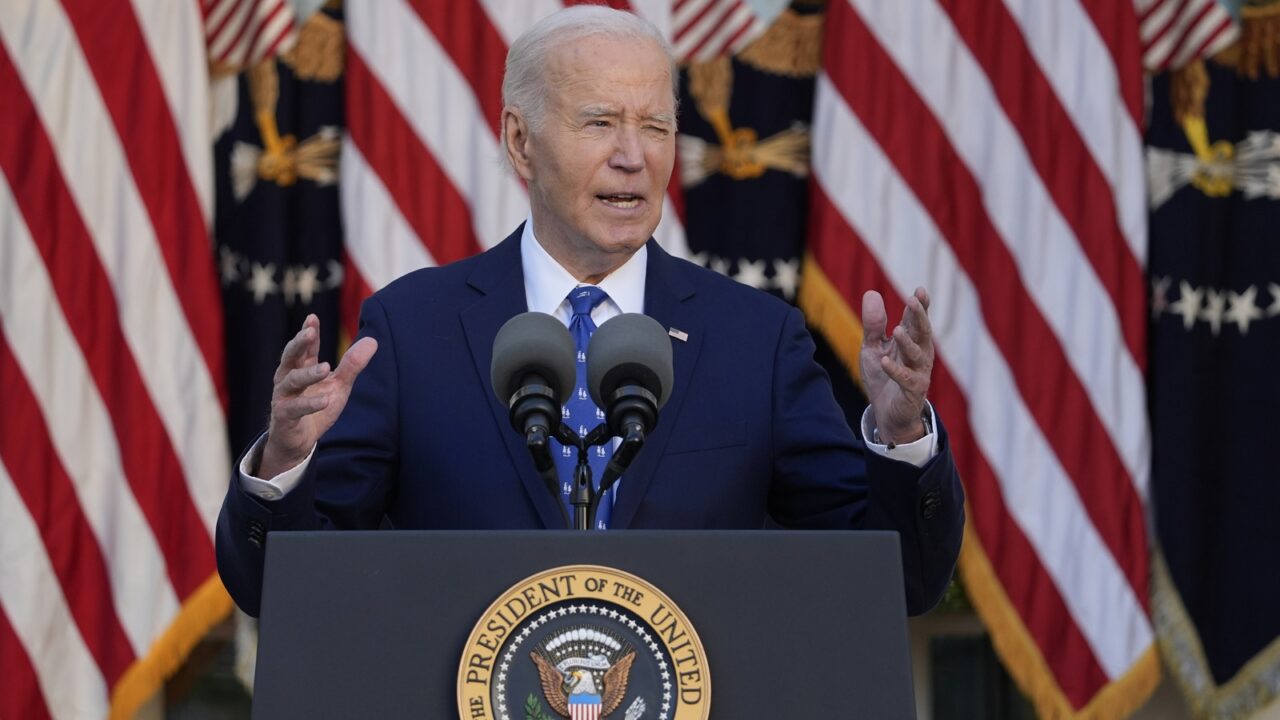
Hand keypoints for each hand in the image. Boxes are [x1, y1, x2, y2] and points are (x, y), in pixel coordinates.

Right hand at [259, 314, 377, 477]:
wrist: (299, 441)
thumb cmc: (317, 408)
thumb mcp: (338, 385)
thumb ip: (352, 365)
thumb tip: (373, 341)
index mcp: (300, 368)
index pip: (304, 346)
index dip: (308, 332)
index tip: (313, 318)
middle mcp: (287, 379)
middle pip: (290, 356)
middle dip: (299, 344)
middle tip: (309, 333)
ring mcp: (284, 397)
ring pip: (292, 381)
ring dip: (308, 374)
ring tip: (326, 367)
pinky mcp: (284, 416)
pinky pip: (295, 408)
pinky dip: (310, 404)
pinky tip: (325, 400)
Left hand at [860, 287, 933, 444]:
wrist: (886, 413)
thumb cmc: (884, 376)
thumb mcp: (873, 347)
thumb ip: (873, 324)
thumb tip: (871, 293)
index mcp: (912, 341)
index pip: (917, 320)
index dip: (919, 306)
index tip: (920, 290)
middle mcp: (920, 355)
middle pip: (923, 332)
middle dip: (919, 316)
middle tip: (913, 300)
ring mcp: (918, 373)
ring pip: (918, 355)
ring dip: (908, 342)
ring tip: (897, 329)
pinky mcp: (913, 392)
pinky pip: (906, 380)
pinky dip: (896, 370)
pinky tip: (884, 361)